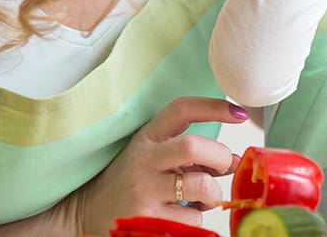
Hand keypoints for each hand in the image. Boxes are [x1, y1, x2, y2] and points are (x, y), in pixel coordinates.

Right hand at [60, 97, 248, 234]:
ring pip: (199, 186)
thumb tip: (234, 161)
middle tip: (225, 167)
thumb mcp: (151, 157)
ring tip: (205, 199)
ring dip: (213, 194)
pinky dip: (198, 219)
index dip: (213, 107)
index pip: (181, 110)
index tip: (239, 113)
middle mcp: (144, 160)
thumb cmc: (129, 184)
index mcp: (147, 138)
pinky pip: (192, 218)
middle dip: (220, 156)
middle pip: (193, 146)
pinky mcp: (146, 219)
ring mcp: (143, 190)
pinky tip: (183, 216)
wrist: (87, 212)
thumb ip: (188, 155)